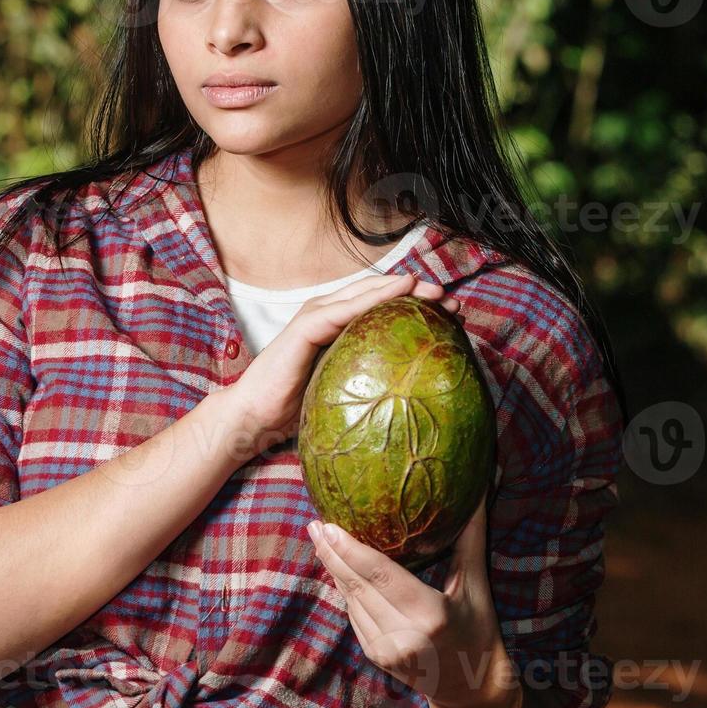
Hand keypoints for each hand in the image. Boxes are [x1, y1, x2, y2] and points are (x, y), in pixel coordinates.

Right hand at [225, 273, 459, 450]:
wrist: (254, 417)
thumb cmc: (294, 408)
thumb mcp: (341, 388)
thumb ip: (366, 377)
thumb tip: (408, 392)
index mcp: (337, 328)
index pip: (380, 308)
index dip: (414, 305)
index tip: (450, 314)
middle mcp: (327, 315)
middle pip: (378, 295)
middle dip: (417, 294)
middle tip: (451, 300)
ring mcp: (316, 317)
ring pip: (366, 294)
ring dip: (404, 290)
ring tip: (436, 291)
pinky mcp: (306, 326)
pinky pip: (346, 308)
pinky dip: (375, 297)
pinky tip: (402, 290)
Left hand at [306, 498, 524, 707]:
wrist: (473, 690)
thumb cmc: (480, 631)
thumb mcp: (477, 585)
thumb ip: (470, 538)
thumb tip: (475, 492)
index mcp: (430, 614)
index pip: (380, 575)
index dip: (350, 549)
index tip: (329, 524)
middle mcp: (403, 635)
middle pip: (356, 586)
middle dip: (331, 552)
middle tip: (315, 522)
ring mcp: (385, 650)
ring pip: (349, 600)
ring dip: (333, 568)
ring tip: (320, 537)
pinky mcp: (375, 657)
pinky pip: (353, 615)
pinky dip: (345, 590)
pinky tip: (336, 567)